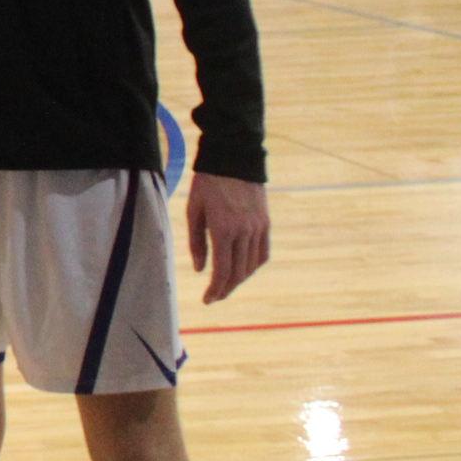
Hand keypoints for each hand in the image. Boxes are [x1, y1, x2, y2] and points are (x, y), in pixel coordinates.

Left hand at [186, 172, 270, 302]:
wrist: (234, 160)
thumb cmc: (207, 184)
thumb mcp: (194, 210)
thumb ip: (196, 242)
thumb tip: (200, 270)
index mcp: (224, 229)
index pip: (222, 270)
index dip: (215, 289)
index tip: (207, 300)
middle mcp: (245, 232)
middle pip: (238, 272)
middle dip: (225, 288)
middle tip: (214, 297)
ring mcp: (258, 228)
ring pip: (251, 265)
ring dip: (239, 279)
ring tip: (225, 285)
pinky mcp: (266, 223)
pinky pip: (263, 253)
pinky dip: (253, 266)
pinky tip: (242, 270)